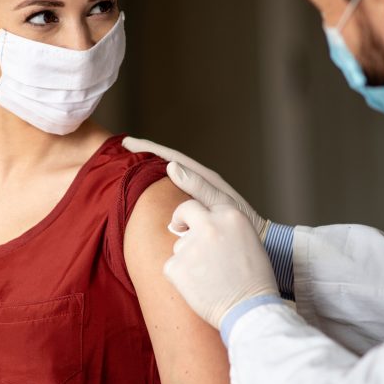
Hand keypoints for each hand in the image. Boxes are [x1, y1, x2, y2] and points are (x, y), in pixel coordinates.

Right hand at [122, 136, 269, 240]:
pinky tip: (148, 189)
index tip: (126, 143)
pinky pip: (172, 190)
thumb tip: (170, 166)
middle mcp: (200, 181)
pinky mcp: (198, 205)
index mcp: (203, 177)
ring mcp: (199, 192)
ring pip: (169, 175)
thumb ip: (197, 185)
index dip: (147, 148)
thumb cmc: (241, 224)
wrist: (260, 239)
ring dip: (149, 168)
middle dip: (145, 154)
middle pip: (166, 161)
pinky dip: (158, 185)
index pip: (169, 156)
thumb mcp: (219, 203)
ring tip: (130, 164)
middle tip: (122, 149)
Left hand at [164, 200, 278, 328]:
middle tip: (179, 228)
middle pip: (183, 210)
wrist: (250, 311)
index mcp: (230, 215)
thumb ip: (224, 226)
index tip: (190, 219)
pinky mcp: (175, 266)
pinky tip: (199, 288)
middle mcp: (209, 225)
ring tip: (209, 278)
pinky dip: (180, 277)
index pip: (203, 202)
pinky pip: (171, 266)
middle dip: (180, 219)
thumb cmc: (254, 280)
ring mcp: (190, 245)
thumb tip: (200, 222)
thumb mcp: (248, 240)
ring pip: (179, 245)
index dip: (196, 213)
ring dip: (187, 257)